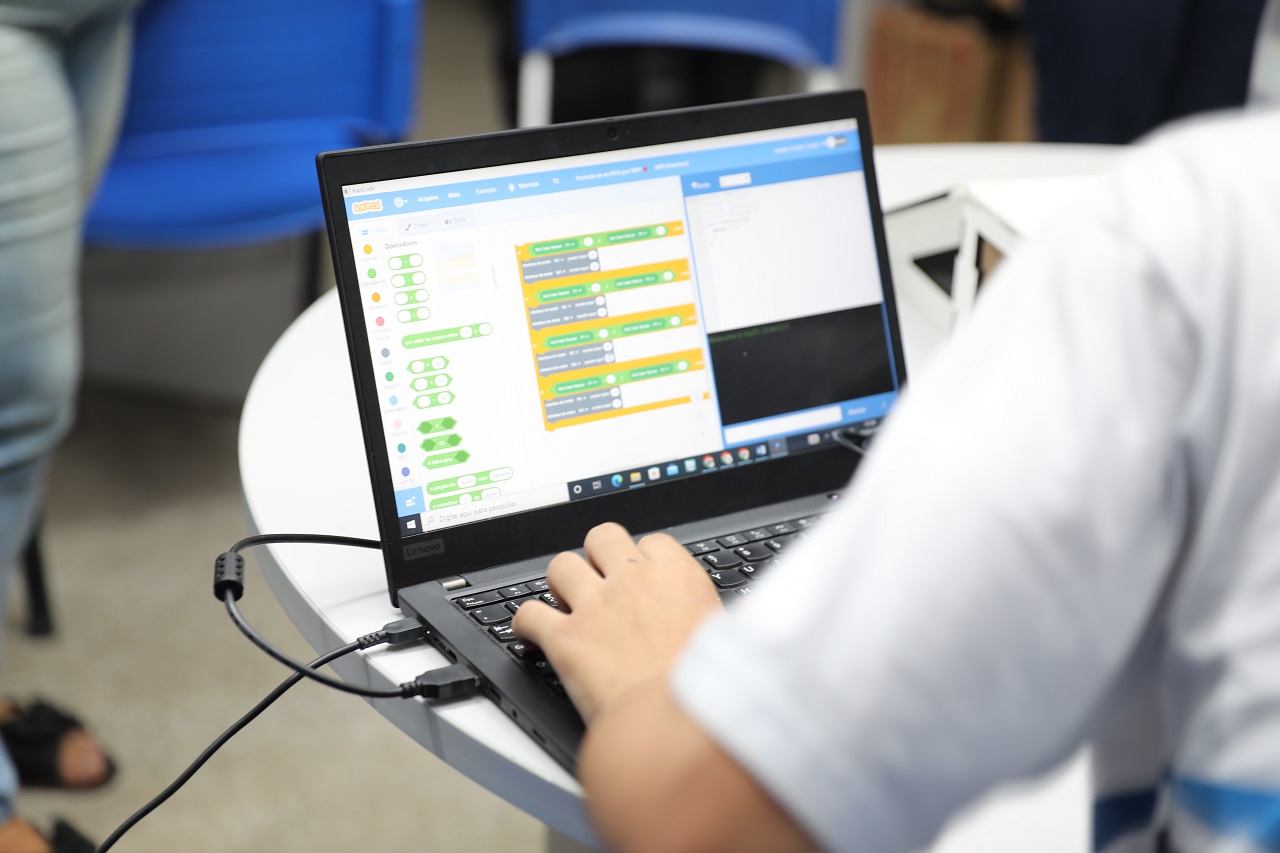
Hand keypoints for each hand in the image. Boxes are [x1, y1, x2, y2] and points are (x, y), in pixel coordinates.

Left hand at [512, 522, 720, 723]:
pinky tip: (531, 637)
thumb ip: (713, 615)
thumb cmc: (708, 690)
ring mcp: (596, 606)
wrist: (680, 726)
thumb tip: (722, 613)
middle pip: (602, 537)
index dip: (644, 559)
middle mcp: (633, 582)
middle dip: (597, 556)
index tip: (642, 578)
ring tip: (566, 605)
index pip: (653, 542)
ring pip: (560, 565)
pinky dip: (524, 625)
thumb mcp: (725, 640)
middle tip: (600, 582)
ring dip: (561, 584)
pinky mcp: (565, 638)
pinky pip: (528, 613)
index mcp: (678, 578)